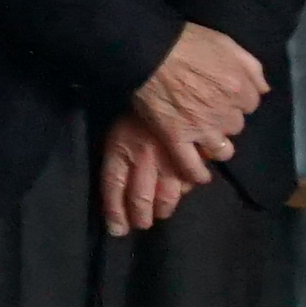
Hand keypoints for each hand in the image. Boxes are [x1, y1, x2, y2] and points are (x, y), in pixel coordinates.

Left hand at [95, 112, 201, 236]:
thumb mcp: (118, 127)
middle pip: (140, 197)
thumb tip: (120, 186)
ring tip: (162, 212)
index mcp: (120, 150)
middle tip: (143, 224)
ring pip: (167, 194)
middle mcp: (143, 159)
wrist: (166, 77)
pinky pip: (191, 178)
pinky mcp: (191, 153)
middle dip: (141, 215)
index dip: (115, 211)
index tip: (118, 229)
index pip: (114, 187)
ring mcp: (168, 158)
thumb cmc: (137, 102)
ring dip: (164, 207)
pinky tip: (186, 188)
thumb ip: (119, 156)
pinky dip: (188, 186)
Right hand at [132, 21, 267, 173]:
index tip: (225, 95)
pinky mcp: (177, 138)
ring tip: (207, 141)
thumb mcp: (226, 43)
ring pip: (222, 149)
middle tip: (209, 111)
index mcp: (240, 88)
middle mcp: (226, 112)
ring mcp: (202, 128)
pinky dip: (197, 173)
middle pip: (236, 126)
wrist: (149, 51)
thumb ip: (251, 66)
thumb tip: (264, 88)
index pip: (251, 104)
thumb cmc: (186, 41)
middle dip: (226, 120)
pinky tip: (200, 176)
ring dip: (218, 146)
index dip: (237, 99)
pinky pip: (191, 164)